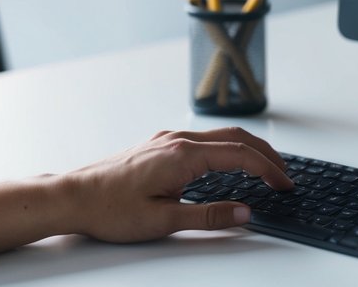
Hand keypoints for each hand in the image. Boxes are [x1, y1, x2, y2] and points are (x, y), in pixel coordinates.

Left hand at [63, 126, 293, 242]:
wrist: (72, 197)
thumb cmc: (110, 210)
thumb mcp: (164, 221)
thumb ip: (209, 215)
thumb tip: (245, 212)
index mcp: (183, 155)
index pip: (240, 156)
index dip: (268, 170)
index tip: (284, 184)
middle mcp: (178, 139)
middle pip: (236, 137)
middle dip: (266, 154)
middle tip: (285, 175)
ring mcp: (167, 139)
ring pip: (220, 135)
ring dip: (247, 149)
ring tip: (264, 168)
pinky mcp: (159, 145)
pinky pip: (204, 139)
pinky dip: (227, 148)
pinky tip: (228, 163)